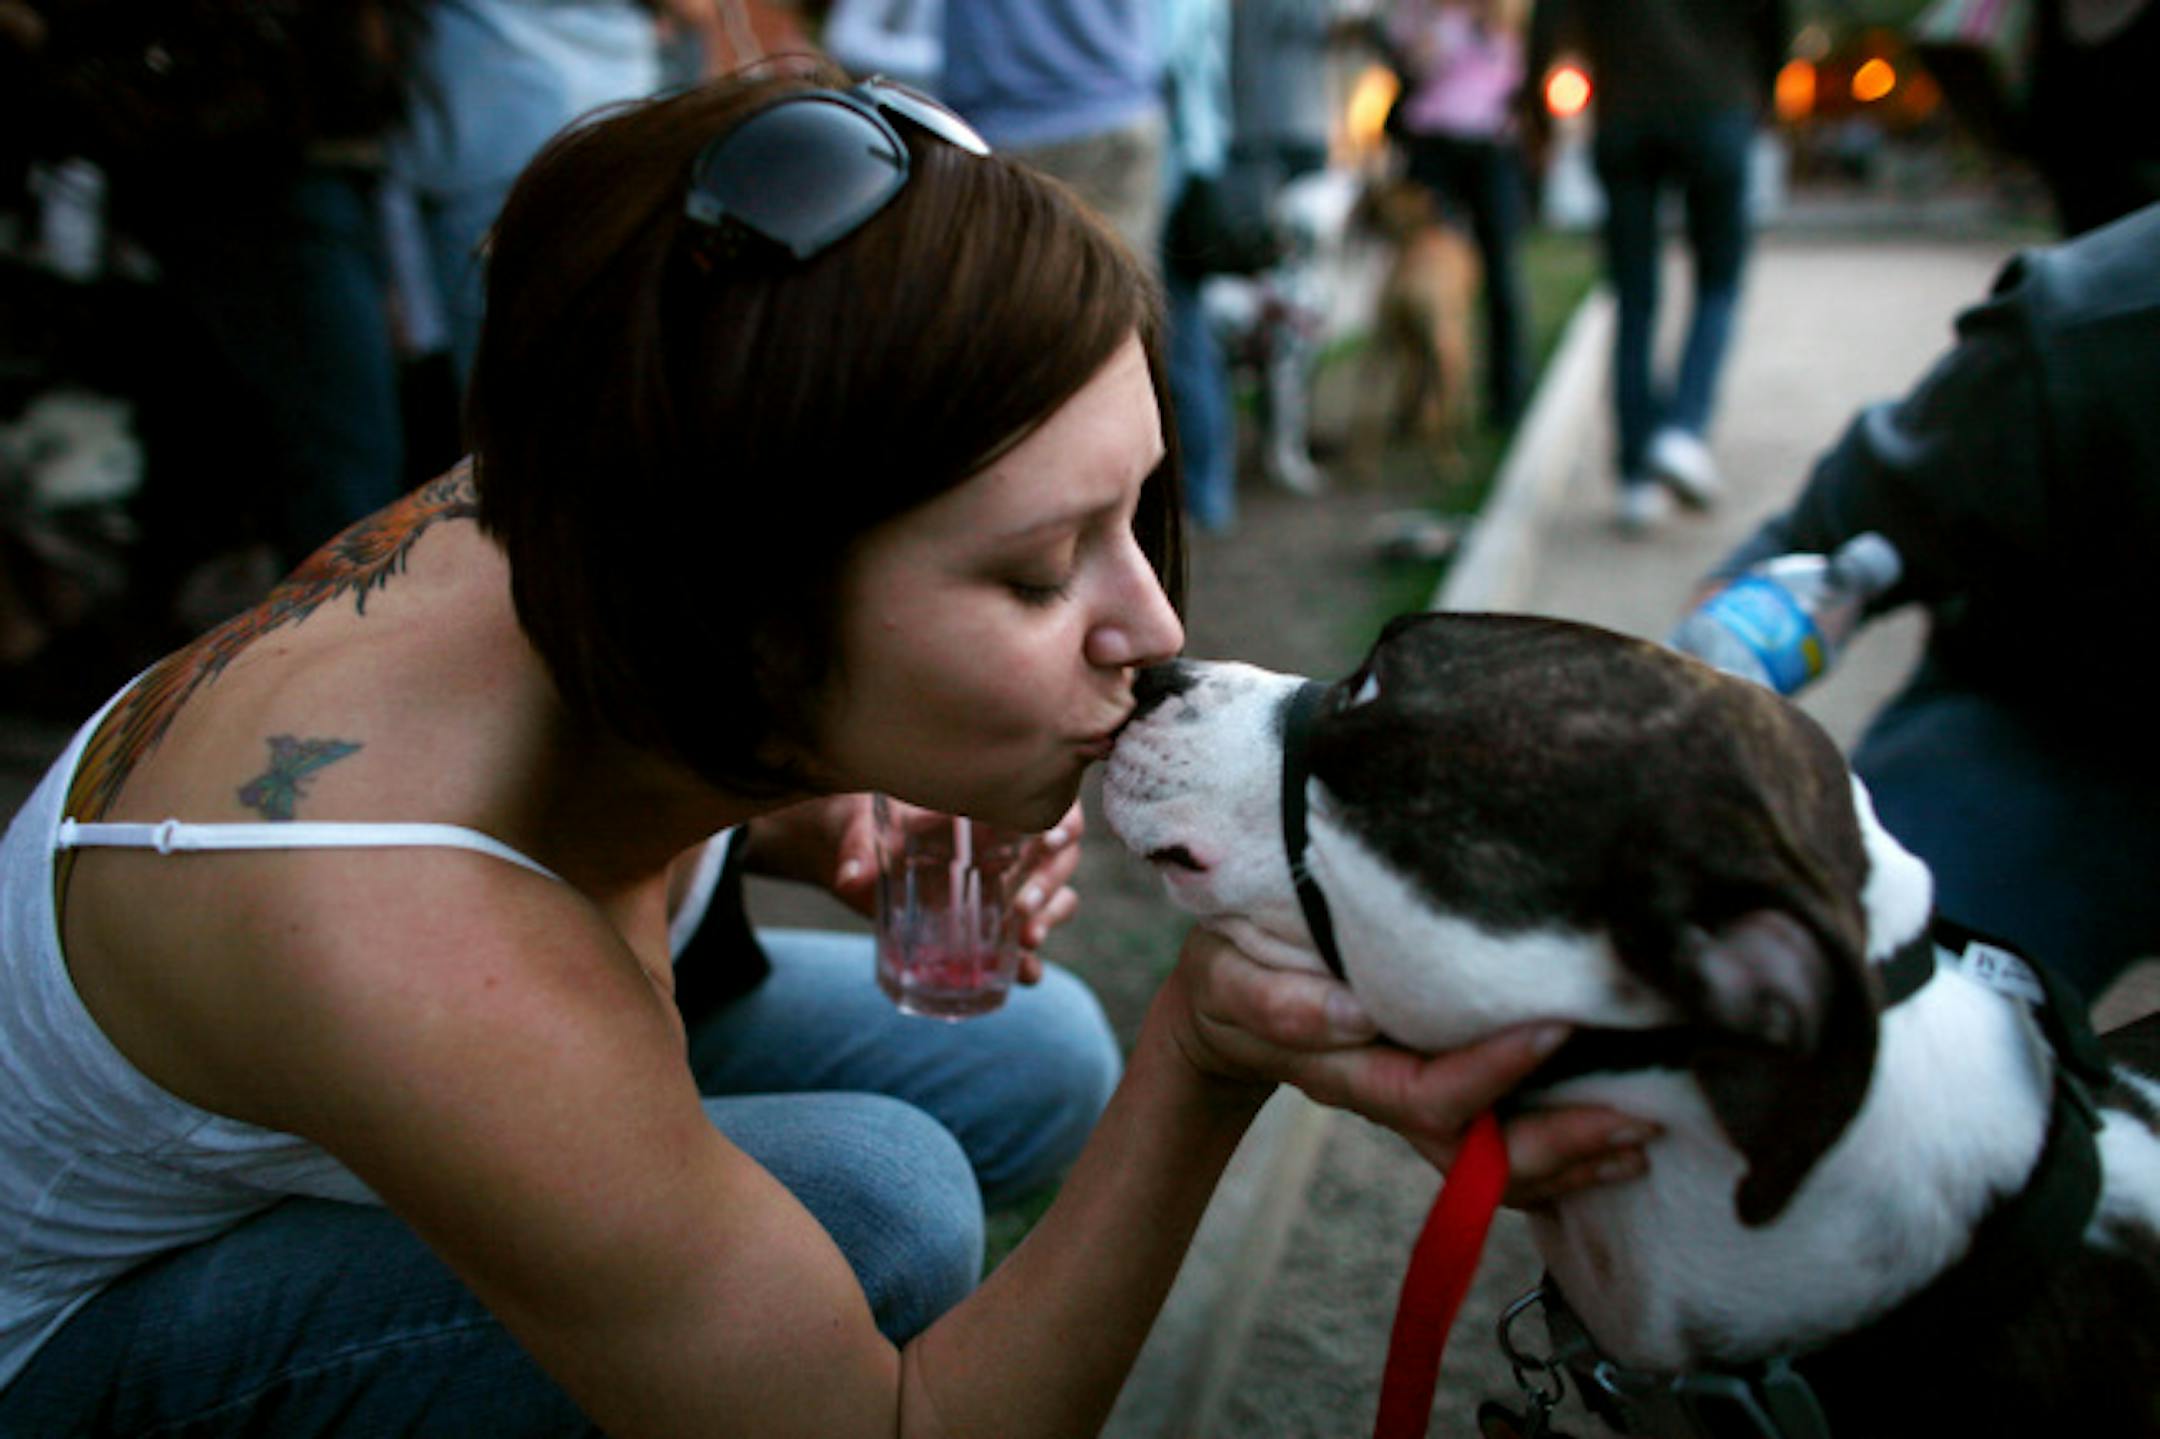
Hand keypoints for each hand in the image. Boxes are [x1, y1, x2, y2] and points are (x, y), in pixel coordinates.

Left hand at [740, 796, 1086, 985]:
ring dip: (1050, 915)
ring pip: (1058, 896)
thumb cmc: (863, 831)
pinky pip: (1027, 945)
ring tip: (1028, 939)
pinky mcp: (992, 928)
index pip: (1048, 804)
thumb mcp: (857, 834)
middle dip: (1050, 881)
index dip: (1063, 820)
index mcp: (987, 810)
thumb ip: (857, 852)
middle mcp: (1008, 847)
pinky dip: (1031, 961)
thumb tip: (851, 878)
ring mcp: (1005, 889)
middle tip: (1021, 907)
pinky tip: (1025, 973)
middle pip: (1062, 855)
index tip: (1050, 839)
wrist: (852, 863)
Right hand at [1160, 928, 1659, 1205]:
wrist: (1223, 1009)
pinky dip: (1559, 1157)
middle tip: (1637, 1125)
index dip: (1491, 1074)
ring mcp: (1413, 1105)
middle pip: (1476, 1154)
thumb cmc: (1230, 973)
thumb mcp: (1229, 973)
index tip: (1554, 1029)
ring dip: (1571, 1162)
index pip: (1427, 1092)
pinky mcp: (1433, 1096)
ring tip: (1642, 1141)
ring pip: (1494, 1165)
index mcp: (1345, 1070)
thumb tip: (1354, 1015)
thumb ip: (1276, 999)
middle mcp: (1388, 1097)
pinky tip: (1613, 1140)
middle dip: (1557, 1147)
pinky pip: (1498, 1150)